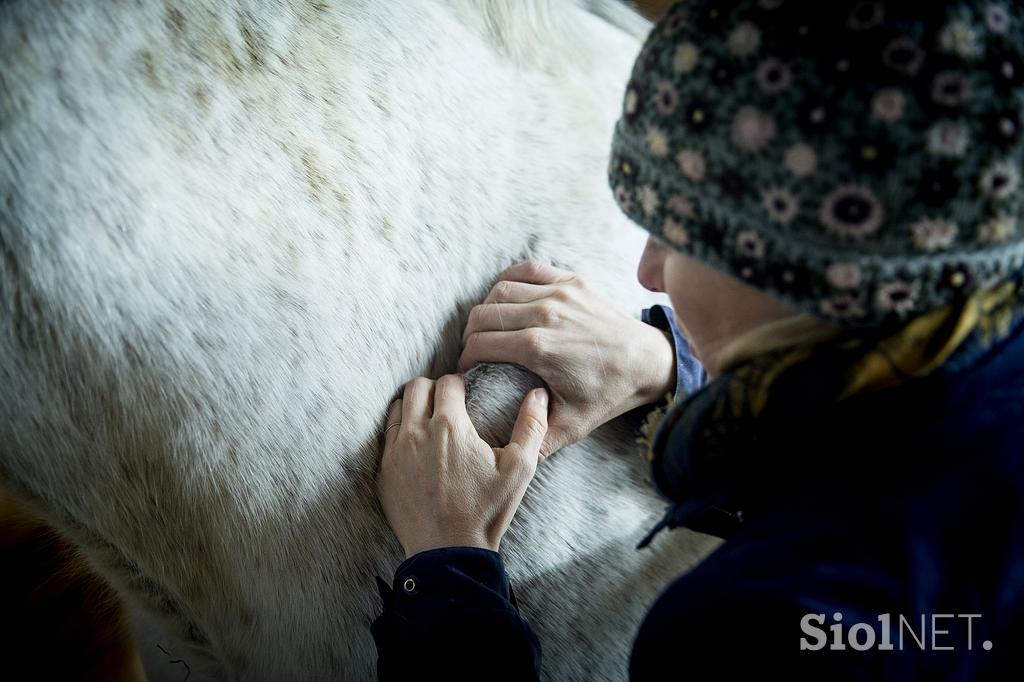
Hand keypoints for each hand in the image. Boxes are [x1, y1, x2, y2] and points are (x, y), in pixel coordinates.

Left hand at [377, 374, 548, 557]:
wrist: (448, 552)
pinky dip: (400, 433)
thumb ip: (532, 425)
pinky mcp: (384, 472)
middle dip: (433, 389)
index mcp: (450, 426)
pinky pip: (386, 438)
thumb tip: (538, 393)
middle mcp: (417, 433)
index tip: (468, 395)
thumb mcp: (520, 469)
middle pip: (416, 387)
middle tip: (447, 403)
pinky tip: (416, 447)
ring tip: (429, 421)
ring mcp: (395, 453)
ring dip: (413, 407)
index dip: (460, 384)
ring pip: (396, 408)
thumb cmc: (486, 511)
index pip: (448, 382)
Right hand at [458, 261, 675, 457]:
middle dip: (470, 334)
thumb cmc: (609, 394)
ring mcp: (560, 294)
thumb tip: (502, 454)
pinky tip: (507, 297)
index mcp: (538, 348)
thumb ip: (534, 440)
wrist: (648, 362)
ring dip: (487, 309)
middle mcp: (545, 315)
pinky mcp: (573, 281)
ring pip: (500, 290)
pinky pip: (528, 269)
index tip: (467, 370)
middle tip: (474, 350)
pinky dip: (510, 279)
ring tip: (488, 328)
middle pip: (483, 315)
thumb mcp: (571, 426)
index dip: (465, 358)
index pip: (479, 344)